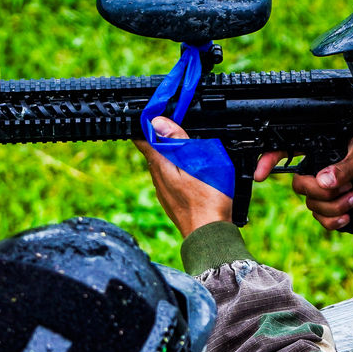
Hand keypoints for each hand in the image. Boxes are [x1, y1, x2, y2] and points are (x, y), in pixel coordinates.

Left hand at [133, 116, 232, 236]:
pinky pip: (171, 179)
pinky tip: (192, 172)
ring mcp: (165, 193)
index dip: (146, 124)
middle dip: (161, 138)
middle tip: (177, 126)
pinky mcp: (173, 202)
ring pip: (163, 166)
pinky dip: (178, 170)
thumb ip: (178, 142)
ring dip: (171, 155)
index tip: (154, 114)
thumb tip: (156, 123)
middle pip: (153, 151)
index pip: (142, 138)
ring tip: (187, 147)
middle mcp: (158, 179)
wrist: (210, 237)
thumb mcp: (198, 163)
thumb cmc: (208, 202)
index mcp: (160, 166)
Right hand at [255, 134, 352, 230]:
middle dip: (321, 193)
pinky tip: (349, 215)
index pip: (287, 151)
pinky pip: (324, 220)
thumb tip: (324, 181)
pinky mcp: (339, 206)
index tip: (260, 174)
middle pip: (300, 187)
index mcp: (322, 150)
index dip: (269, 160)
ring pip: (313, 206)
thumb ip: (344, 168)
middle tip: (345, 189)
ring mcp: (329, 189)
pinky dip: (335, 221)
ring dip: (334, 207)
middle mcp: (322, 169)